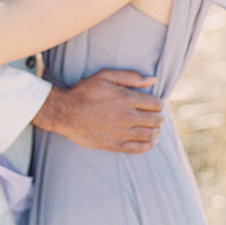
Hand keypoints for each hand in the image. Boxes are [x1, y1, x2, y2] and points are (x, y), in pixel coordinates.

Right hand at [32, 69, 163, 153]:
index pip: (155, 104)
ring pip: (150, 135)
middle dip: (160, 117)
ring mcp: (121, 133)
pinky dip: (149, 145)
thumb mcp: (106, 76)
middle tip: (157, 115)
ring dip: (156, 130)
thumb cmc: (85, 91)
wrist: (65, 112)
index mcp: (126, 99)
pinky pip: (139, 148)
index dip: (159, 103)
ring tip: (154, 126)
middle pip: (155, 120)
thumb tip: (154, 80)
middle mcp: (127, 117)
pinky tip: (151, 141)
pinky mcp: (115, 146)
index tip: (156, 103)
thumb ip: (131, 77)